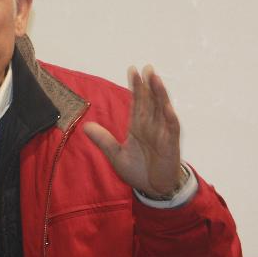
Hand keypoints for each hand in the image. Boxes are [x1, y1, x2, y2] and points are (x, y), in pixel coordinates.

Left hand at [83, 65, 182, 196]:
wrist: (153, 189)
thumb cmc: (139, 171)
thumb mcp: (116, 156)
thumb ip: (104, 141)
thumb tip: (86, 126)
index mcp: (139, 127)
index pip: (138, 103)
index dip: (136, 87)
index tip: (132, 70)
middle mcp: (151, 126)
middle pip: (150, 101)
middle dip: (148, 85)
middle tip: (146, 67)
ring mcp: (162, 134)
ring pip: (162, 110)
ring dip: (160, 94)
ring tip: (155, 79)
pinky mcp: (171, 145)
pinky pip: (171, 129)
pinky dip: (169, 118)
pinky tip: (166, 106)